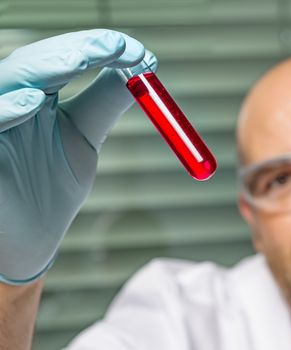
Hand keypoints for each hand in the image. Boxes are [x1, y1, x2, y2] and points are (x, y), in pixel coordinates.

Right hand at [0, 29, 156, 283]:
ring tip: (78, 61)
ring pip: (6, 82)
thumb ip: (105, 103)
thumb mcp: (82, 139)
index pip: (64, 59)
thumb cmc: (49, 188)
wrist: (28, 239)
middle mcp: (7, 101)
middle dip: (75, 50)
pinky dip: (5, 110)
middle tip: (114, 47)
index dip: (97, 48)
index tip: (139, 52)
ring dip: (43, 68)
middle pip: (35, 62)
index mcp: (34, 95)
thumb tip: (144, 70)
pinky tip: (33, 102)